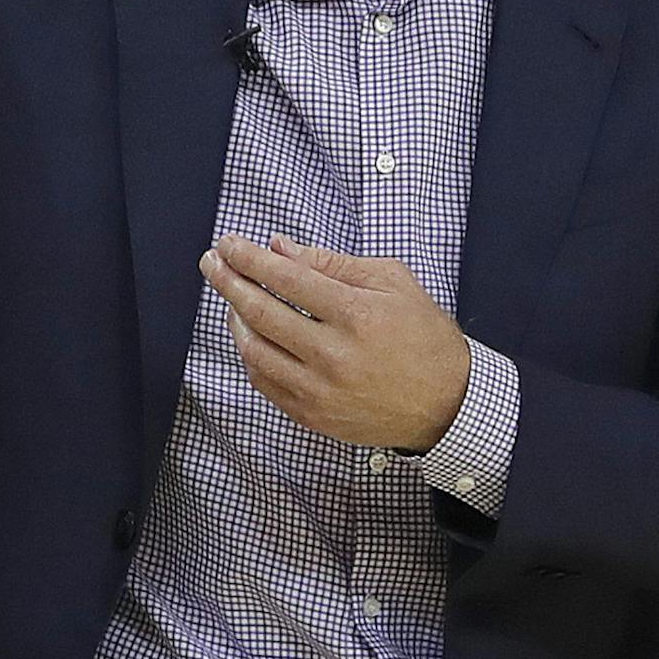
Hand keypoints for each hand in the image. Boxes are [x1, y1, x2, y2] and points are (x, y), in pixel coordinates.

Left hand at [202, 234, 470, 451]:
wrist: (447, 403)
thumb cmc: (422, 336)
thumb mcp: (392, 283)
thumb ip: (332, 263)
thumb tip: (279, 248)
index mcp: (356, 315)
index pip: (285, 278)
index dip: (248, 257)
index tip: (228, 244)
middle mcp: (333, 355)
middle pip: (260, 312)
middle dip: (227, 281)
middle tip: (210, 261)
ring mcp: (320, 390)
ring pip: (254, 350)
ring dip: (233, 318)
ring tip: (230, 297)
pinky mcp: (312, 415)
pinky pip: (263, 382)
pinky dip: (250, 354)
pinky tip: (249, 335)